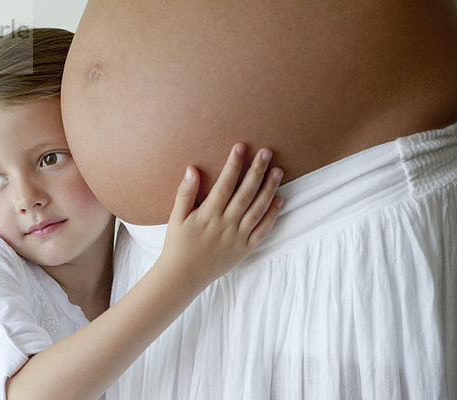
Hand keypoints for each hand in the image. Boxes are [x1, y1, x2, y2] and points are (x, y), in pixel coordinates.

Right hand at [161, 143, 283, 284]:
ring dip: (269, 189)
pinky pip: (263, 230)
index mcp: (209, 214)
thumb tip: (192, 169)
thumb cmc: (178, 244)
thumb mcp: (176, 217)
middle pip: (246, 193)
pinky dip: (272, 215)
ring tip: (278, 171)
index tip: (241, 147)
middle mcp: (226, 224)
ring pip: (258, 209)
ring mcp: (238, 237)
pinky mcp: (245, 248)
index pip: (225, 185)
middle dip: (257, 171)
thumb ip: (185, 193)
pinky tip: (280, 200)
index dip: (233, 165)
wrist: (184, 275)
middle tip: (267, 152)